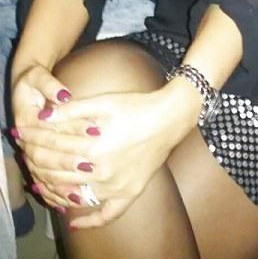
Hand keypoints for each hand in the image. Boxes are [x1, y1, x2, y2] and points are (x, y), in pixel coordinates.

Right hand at [11, 62, 86, 209]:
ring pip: (42, 175)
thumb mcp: (39, 77)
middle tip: (92, 167)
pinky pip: (42, 182)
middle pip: (44, 158)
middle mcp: (24, 141)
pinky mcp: (34, 160)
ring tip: (83, 193)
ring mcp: (27, 152)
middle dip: (68, 163)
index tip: (95, 132)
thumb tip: (64, 95)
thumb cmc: (33, 80)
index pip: (50, 130)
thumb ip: (51, 86)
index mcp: (26, 120)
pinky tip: (72, 201)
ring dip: (61, 185)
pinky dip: (55, 193)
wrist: (24, 85)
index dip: (72, 131)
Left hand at [16, 83, 200, 228]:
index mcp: (94, 146)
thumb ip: (72, 109)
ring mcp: (116, 186)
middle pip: (59, 171)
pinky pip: (107, 214)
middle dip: (38, 160)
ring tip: (39, 180)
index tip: (22, 132)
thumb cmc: (137, 106)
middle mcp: (102, 171)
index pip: (54, 144)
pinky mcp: (129, 193)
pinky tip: (75, 222)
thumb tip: (44, 115)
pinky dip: (89, 221)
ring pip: (75, 194)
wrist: (170, 118)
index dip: (35, 136)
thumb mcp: (104, 101)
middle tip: (26, 153)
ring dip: (54, 188)